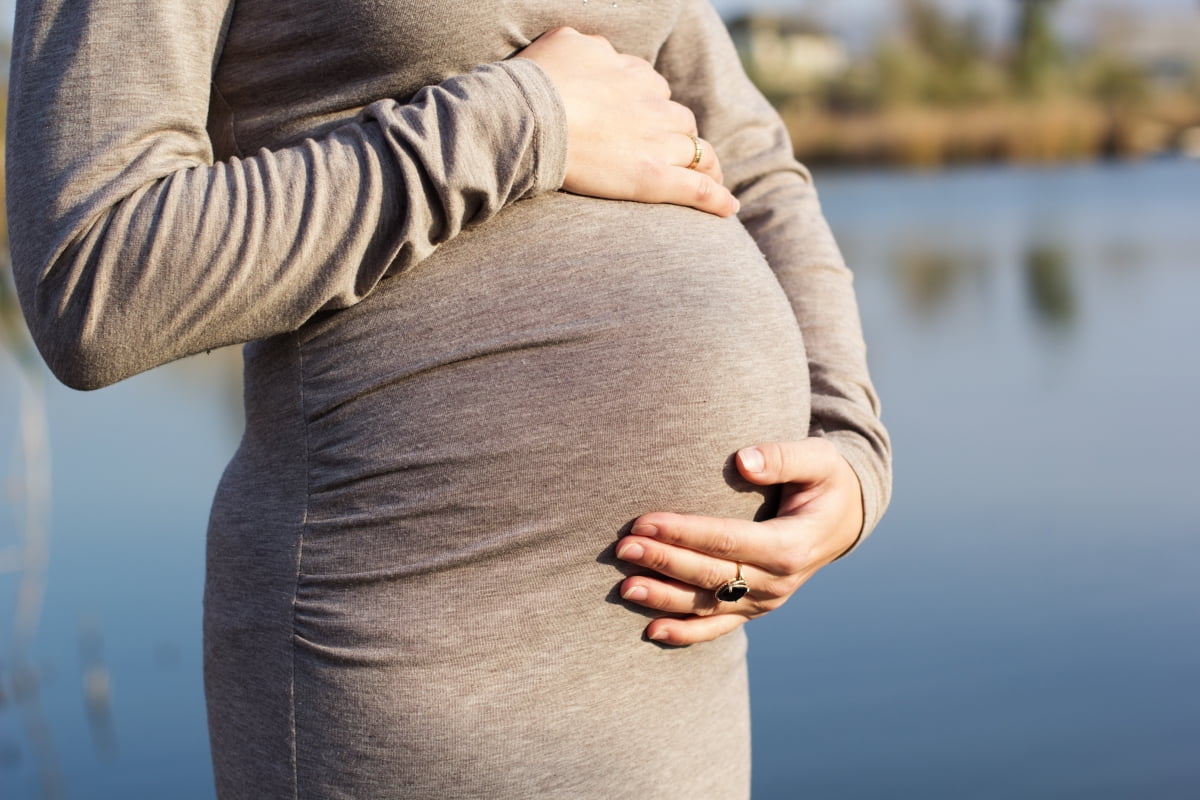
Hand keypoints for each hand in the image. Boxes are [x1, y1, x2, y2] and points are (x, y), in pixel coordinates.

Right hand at [518, 27, 738, 216]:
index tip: (647, 120)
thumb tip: (600, 53)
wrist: (531, 116)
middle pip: (680, 120)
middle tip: (678, 152)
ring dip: (703, 163)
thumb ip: (593, 48)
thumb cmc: (539, 80)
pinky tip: (728, 208)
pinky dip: (716, 198)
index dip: (653, 106)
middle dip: (681, 135)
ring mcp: (656, 142)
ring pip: (696, 151)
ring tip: (710, 178)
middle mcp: (652, 105)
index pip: (655, 89)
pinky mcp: (652, 177)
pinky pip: (696, 188)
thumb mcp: (567, 42)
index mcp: (634, 74)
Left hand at [615, 439, 863, 644]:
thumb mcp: (818, 459)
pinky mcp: (754, 609)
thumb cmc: (827, 480)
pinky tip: (650, 630)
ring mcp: (766, 601)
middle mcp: (778, 582)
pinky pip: (717, 627)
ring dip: (663, 598)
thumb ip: (782, 456)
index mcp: (791, 545)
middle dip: (663, 562)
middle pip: (710, 575)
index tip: (644, 522)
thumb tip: (742, 461)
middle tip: (621, 548)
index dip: (684, 533)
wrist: (845, 518)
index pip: (728, 541)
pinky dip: (684, 632)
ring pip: (707, 605)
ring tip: (624, 588)